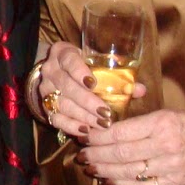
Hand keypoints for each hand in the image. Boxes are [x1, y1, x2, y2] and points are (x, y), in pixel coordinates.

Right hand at [32, 40, 150, 138]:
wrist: (59, 72)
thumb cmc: (84, 66)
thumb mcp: (96, 63)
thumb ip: (118, 75)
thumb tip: (140, 90)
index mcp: (63, 53)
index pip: (69, 60)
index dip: (80, 72)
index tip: (93, 84)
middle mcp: (51, 70)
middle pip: (67, 86)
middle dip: (87, 101)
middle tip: (106, 113)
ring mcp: (45, 89)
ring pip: (62, 104)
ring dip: (83, 116)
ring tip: (101, 125)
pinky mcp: (45, 106)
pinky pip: (55, 118)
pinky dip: (70, 126)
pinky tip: (86, 131)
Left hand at [76, 107, 184, 184]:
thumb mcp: (172, 113)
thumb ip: (143, 122)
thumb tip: (111, 128)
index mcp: (163, 123)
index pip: (120, 132)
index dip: (97, 136)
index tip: (84, 135)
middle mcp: (166, 146)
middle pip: (120, 154)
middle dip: (96, 155)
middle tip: (82, 154)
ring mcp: (172, 167)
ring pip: (128, 172)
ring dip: (105, 171)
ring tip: (92, 167)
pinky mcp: (177, 183)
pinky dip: (124, 184)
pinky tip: (111, 180)